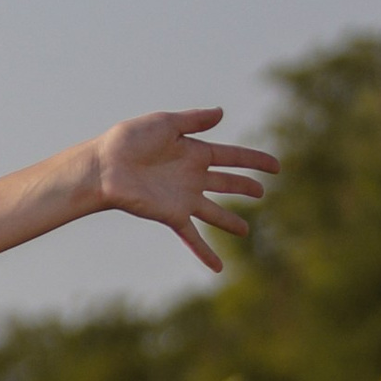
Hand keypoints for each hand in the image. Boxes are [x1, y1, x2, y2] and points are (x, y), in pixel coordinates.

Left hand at [90, 108, 276, 273]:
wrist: (104, 167)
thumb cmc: (129, 141)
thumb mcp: (166, 123)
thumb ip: (194, 120)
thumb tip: (222, 112)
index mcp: (194, 151)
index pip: (232, 156)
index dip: (254, 160)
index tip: (276, 166)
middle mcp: (192, 176)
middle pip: (226, 183)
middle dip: (244, 186)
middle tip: (261, 191)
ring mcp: (183, 197)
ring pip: (215, 212)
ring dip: (229, 221)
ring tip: (245, 231)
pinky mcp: (172, 215)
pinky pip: (193, 237)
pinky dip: (205, 252)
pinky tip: (218, 268)